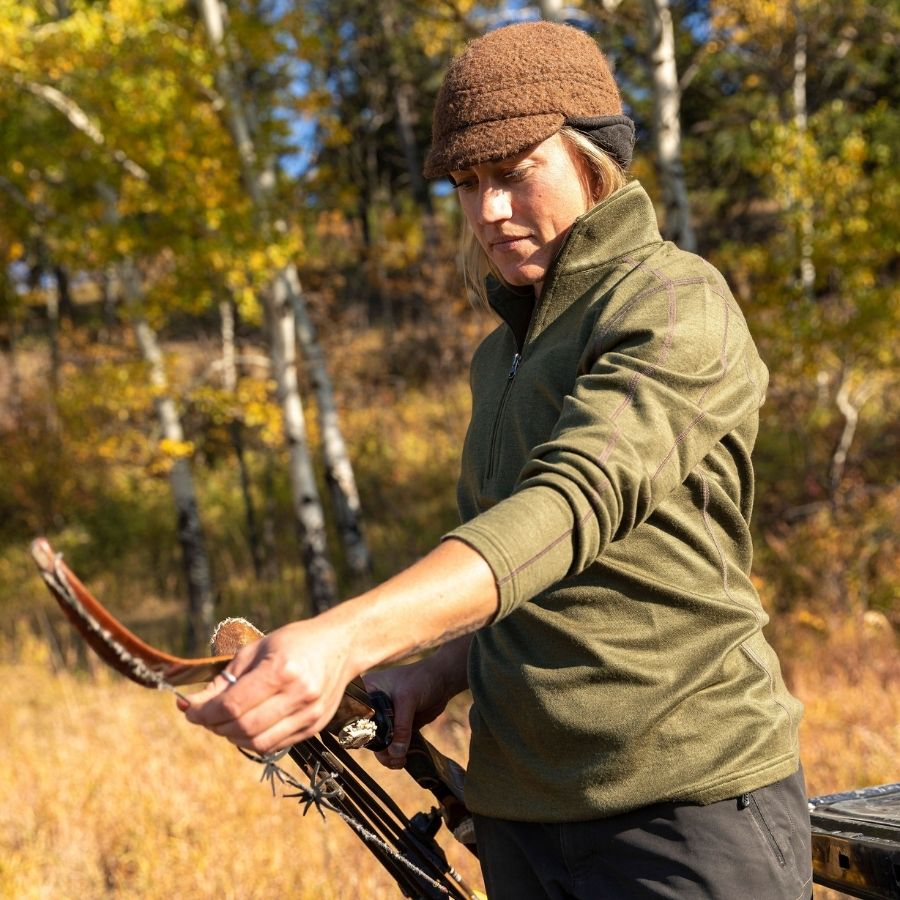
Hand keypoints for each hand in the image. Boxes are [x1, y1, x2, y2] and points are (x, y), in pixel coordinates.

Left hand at [178, 615, 355, 754]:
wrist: (341, 645)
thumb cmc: (295, 641)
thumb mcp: (257, 649)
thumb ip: (226, 679)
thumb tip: (193, 705)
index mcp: (282, 670)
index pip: (232, 705)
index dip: (204, 712)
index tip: (189, 710)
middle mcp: (298, 694)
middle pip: (243, 728)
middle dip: (215, 726)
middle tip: (204, 716)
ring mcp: (309, 714)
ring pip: (257, 744)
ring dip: (232, 737)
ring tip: (224, 721)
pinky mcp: (314, 726)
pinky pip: (274, 746)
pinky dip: (253, 740)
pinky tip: (247, 725)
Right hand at [364, 636, 470, 769]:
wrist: (442, 681)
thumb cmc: (421, 679)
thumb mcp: (408, 700)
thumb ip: (401, 726)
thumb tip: (395, 753)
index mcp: (368, 691)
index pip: (356, 717)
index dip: (360, 733)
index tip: (371, 746)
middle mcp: (373, 705)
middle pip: (368, 733)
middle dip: (378, 749)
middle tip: (391, 757)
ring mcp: (385, 716)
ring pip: (380, 741)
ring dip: (387, 755)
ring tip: (399, 761)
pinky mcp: (397, 725)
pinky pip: (392, 743)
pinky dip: (395, 753)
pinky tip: (402, 759)